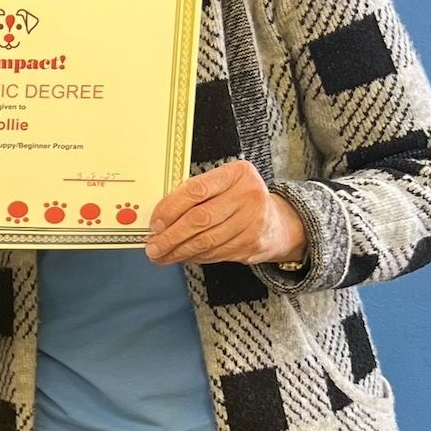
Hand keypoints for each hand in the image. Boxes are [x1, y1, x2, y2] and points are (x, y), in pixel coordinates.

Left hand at [145, 161, 306, 266]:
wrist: (277, 221)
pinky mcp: (252, 245)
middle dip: (171, 236)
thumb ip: (197, 192)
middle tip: (153, 247)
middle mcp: (249, 195)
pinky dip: (194, 257)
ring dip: (178, 251)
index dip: (171, 208)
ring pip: (206, 241)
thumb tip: (160, 216)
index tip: (155, 223)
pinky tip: (182, 256)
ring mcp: (253, 222)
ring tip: (161, 255)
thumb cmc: (240, 198)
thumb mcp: (224, 183)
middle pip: (200, 219)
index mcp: (237, 173)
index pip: (197, 190)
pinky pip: (215, 254)